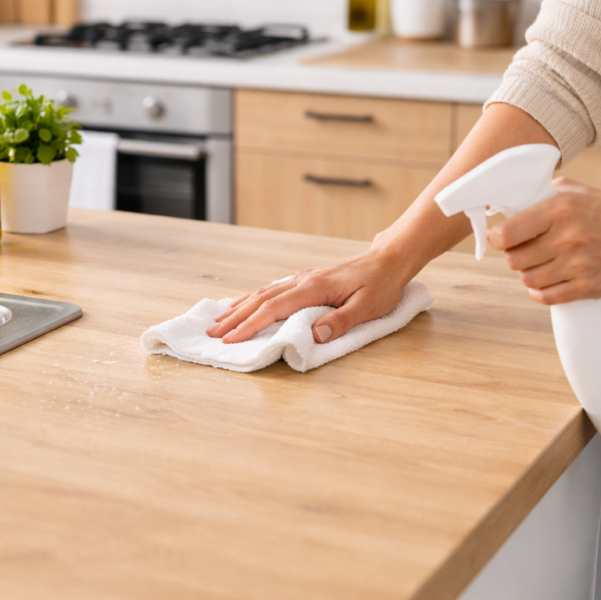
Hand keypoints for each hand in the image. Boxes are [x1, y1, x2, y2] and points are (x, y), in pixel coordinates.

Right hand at [205, 247, 409, 343]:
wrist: (388, 260)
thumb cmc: (381, 285)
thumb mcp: (368, 307)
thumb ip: (341, 321)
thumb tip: (316, 334)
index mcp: (313, 288)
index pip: (273, 309)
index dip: (250, 325)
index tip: (231, 340)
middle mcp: (302, 281)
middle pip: (260, 300)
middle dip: (235, 318)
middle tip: (212, 335)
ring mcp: (302, 279)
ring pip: (262, 293)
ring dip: (239, 308)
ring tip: (218, 321)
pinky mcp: (305, 280)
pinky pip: (271, 289)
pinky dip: (252, 298)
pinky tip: (244, 304)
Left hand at [488, 177, 600, 303]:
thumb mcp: (580, 192)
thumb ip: (546, 193)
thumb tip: (514, 202)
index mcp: (561, 209)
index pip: (507, 234)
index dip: (497, 238)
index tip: (501, 238)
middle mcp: (568, 237)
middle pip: (514, 260)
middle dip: (514, 256)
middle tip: (523, 252)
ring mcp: (579, 264)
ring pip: (528, 280)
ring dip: (528, 274)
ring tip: (539, 265)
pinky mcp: (590, 286)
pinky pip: (548, 297)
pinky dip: (540, 292)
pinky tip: (545, 283)